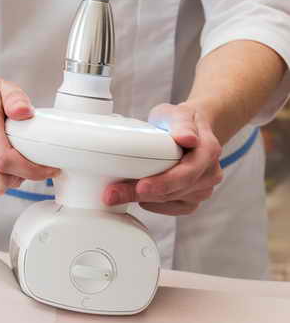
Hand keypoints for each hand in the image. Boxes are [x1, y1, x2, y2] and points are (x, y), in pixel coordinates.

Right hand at [0, 71, 59, 194]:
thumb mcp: (1, 86)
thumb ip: (16, 98)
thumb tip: (26, 112)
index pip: (4, 158)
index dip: (30, 169)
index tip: (48, 168)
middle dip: (23, 178)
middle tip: (37, 168)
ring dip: (11, 178)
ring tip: (19, 160)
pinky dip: (0, 176)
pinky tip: (3, 160)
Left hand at [103, 103, 223, 214]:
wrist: (190, 132)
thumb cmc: (179, 122)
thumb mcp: (178, 113)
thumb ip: (182, 123)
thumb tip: (186, 138)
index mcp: (208, 151)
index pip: (187, 173)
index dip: (163, 182)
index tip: (141, 186)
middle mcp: (209, 173)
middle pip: (174, 190)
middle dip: (140, 194)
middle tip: (112, 194)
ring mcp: (202, 189)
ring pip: (169, 201)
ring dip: (141, 199)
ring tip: (117, 192)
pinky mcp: (192, 201)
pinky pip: (170, 209)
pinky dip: (151, 205)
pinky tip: (138, 196)